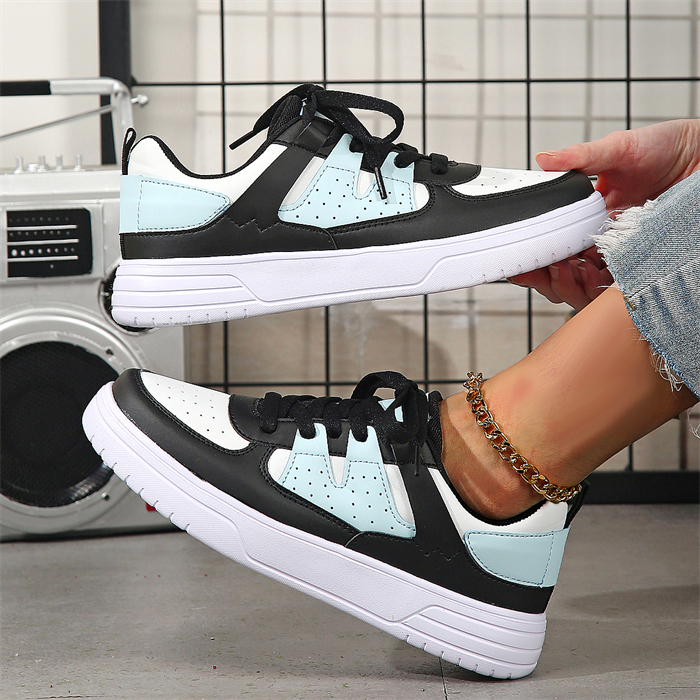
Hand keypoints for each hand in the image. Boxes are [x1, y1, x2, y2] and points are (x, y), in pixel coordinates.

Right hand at [510, 119, 699, 309]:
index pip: (554, 245)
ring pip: (586, 286)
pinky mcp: (643, 262)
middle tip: (536, 270)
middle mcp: (603, 239)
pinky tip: (585, 274)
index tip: (518, 262)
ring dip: (567, 284)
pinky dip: (595, 286)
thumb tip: (544, 159)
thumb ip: (578, 156)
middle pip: (565, 273)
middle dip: (545, 278)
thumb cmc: (667, 149)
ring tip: (562, 270)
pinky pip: (614, 285)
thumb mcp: (617, 148)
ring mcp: (622, 252)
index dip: (534, 258)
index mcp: (590, 215)